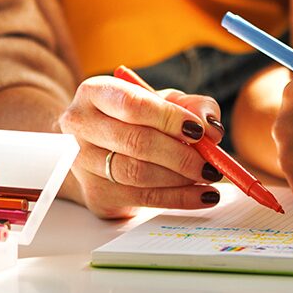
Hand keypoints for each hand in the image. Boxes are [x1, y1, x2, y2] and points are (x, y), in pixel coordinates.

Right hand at [57, 74, 222, 219]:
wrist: (103, 151)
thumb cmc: (138, 120)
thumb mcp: (165, 103)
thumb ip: (193, 106)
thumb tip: (211, 127)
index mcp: (94, 93)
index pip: (131, 104)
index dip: (168, 118)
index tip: (198, 130)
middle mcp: (80, 126)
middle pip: (135, 142)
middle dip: (180, 154)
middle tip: (210, 162)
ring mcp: (83, 163)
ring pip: (137, 173)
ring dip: (180, 178)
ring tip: (208, 175)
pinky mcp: (96, 194)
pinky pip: (142, 199)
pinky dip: (179, 198)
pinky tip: (202, 195)